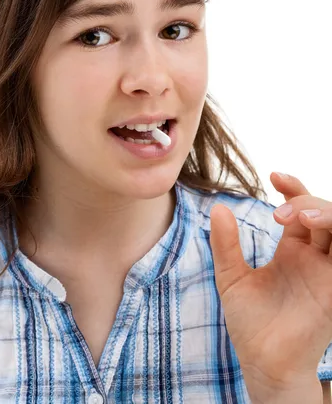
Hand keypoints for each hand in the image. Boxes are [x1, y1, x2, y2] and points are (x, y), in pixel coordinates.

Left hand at [209, 172, 331, 389]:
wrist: (262, 363)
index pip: (301, 207)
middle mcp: (314, 257)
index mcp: (293, 249)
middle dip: (306, 201)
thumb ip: (225, 244)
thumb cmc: (250, 323)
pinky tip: (319, 230)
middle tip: (281, 213)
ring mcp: (328, 272)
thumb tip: (218, 207)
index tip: (274, 175)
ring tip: (301, 217)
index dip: (293, 187)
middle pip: (323, 213)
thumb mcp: (231, 277)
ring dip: (327, 214)